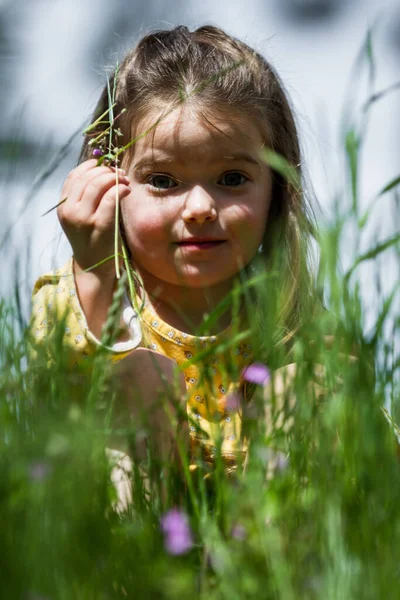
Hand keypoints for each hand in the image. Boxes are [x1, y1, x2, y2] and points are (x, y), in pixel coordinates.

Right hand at [57, 159, 130, 277]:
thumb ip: (85, 196)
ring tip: (125, 181)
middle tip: (120, 173)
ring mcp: (84, 218)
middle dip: (106, 171)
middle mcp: (70, 211)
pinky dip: (120, 189)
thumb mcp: (80, 217)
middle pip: (87, 178)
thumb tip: (101, 170)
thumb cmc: (92, 239)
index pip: (74, 176)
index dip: (91, 166)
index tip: (105, 166)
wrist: (94, 267)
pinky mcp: (101, 225)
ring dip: (114, 178)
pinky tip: (127, 190)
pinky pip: (111, 198)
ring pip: (98, 185)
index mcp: (63, 207)